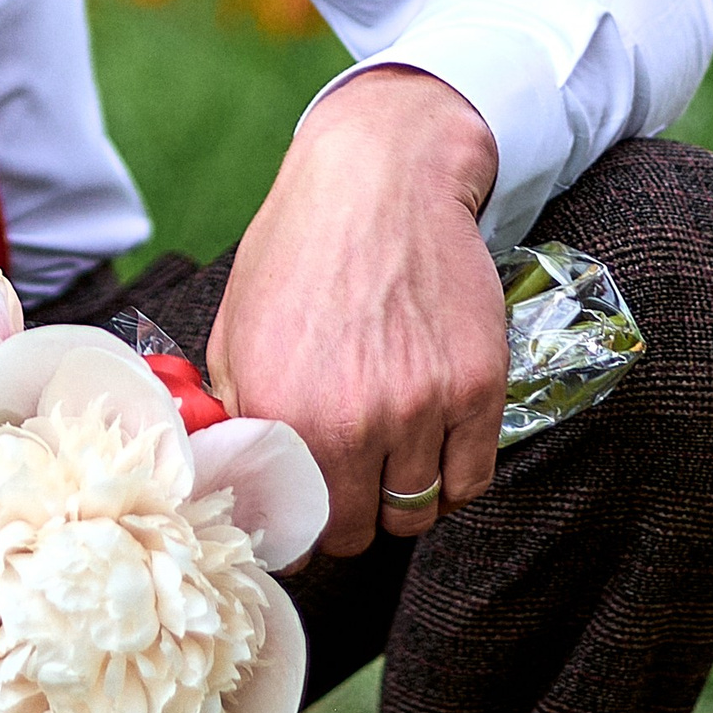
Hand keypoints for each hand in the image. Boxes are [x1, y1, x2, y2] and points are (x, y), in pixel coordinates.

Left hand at [204, 68, 505, 558]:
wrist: (382, 180)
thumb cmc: (301, 247)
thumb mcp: (238, 326)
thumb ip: (236, 411)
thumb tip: (238, 475)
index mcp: (275, 409)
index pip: (290, 526)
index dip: (297, 530)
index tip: (303, 519)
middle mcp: (346, 420)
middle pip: (357, 533)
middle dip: (350, 518)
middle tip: (350, 487)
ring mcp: (418, 408)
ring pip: (416, 513)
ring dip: (402, 498)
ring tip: (392, 460)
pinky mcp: (476, 389)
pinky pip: (470, 481)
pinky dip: (452, 479)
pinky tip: (435, 449)